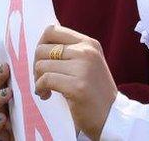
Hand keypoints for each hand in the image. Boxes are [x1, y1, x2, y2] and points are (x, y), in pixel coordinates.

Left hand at [33, 25, 116, 140]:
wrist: (112, 118)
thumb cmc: (94, 92)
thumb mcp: (86, 63)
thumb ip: (68, 52)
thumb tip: (39, 45)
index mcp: (89, 43)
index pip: (52, 31)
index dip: (40, 45)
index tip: (42, 60)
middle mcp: (87, 51)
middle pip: (42, 48)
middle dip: (36, 65)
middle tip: (42, 79)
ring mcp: (83, 68)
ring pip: (41, 65)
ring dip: (38, 79)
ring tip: (46, 89)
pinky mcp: (77, 86)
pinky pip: (45, 80)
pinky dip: (40, 88)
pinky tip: (46, 95)